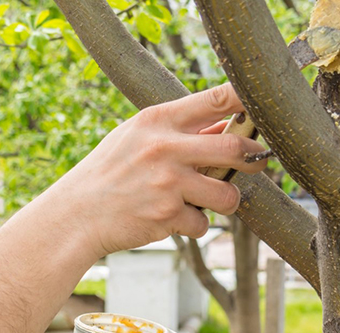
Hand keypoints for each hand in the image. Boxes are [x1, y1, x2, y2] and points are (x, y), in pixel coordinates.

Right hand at [56, 83, 266, 257]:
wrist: (75, 214)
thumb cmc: (108, 172)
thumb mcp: (135, 138)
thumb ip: (178, 131)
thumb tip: (224, 129)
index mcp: (157, 120)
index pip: (215, 99)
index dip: (247, 101)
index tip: (264, 109)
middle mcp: (165, 148)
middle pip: (235, 149)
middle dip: (253, 159)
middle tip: (255, 163)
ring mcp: (167, 183)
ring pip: (227, 195)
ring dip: (223, 201)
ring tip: (202, 200)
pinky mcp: (167, 216)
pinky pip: (202, 224)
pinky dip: (192, 226)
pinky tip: (170, 219)